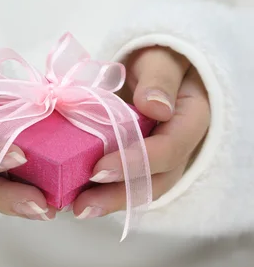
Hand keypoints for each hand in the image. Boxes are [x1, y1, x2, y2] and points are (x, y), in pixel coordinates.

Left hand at [72, 46, 210, 218]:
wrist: (158, 64)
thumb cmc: (159, 57)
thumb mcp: (160, 58)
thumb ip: (159, 78)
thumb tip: (156, 107)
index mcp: (191, 118)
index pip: (169, 148)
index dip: (135, 162)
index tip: (98, 169)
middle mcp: (181, 144)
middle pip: (157, 180)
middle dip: (119, 195)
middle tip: (82, 206)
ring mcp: (164, 156)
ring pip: (143, 187)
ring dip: (110, 200)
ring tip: (76, 209)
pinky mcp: (143, 159)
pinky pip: (128, 179)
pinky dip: (104, 189)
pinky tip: (77, 195)